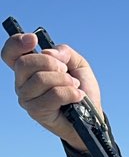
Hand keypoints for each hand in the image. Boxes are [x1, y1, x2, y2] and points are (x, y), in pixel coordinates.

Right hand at [1, 32, 101, 151]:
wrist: (91, 117)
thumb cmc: (81, 90)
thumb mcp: (78, 64)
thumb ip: (65, 52)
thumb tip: (50, 53)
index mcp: (28, 69)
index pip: (10, 54)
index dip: (16, 43)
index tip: (33, 39)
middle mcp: (22, 83)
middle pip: (24, 63)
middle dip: (51, 63)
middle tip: (65, 71)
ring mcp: (27, 98)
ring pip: (40, 79)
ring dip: (64, 80)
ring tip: (75, 86)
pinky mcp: (36, 112)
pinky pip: (54, 95)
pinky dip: (71, 93)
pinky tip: (78, 96)